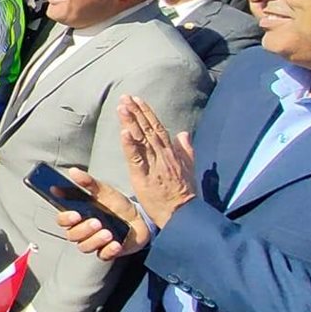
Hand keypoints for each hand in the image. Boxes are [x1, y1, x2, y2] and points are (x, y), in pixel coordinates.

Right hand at [56, 167, 151, 259]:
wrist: (140, 218)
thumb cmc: (117, 204)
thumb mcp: (104, 190)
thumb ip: (88, 182)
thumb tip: (73, 171)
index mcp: (78, 215)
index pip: (62, 220)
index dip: (65, 218)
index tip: (75, 214)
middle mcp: (83, 231)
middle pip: (72, 235)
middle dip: (83, 229)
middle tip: (97, 222)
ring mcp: (94, 242)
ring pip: (85, 246)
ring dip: (95, 240)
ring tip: (109, 233)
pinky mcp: (107, 252)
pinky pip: (102, 255)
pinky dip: (108, 250)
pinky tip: (116, 243)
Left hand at [118, 95, 196, 228]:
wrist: (184, 214)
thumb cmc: (184, 194)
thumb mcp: (189, 169)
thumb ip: (186, 150)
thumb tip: (184, 133)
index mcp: (171, 153)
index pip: (158, 128)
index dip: (147, 113)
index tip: (137, 99)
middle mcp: (163, 155)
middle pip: (148, 129)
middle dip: (136, 112)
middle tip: (125, 97)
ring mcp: (154, 165)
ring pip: (142, 139)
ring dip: (131, 122)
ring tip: (122, 107)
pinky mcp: (145, 177)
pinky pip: (136, 158)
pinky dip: (130, 145)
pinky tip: (124, 133)